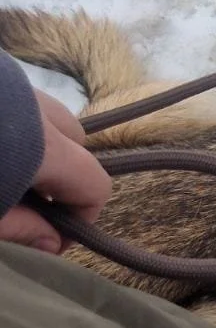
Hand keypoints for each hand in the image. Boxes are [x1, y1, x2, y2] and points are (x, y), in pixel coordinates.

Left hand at [0, 92, 111, 253]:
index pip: (95, 185)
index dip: (80, 220)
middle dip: (60, 175)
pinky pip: (22, 102)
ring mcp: (16, 86)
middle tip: (24, 200)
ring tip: (7, 168)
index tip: (50, 239)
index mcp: (42, 145)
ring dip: (38, 145)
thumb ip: (20, 228)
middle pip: (77, 142)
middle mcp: (37, 106)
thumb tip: (52, 242)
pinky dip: (16, 124)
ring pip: (49, 116)